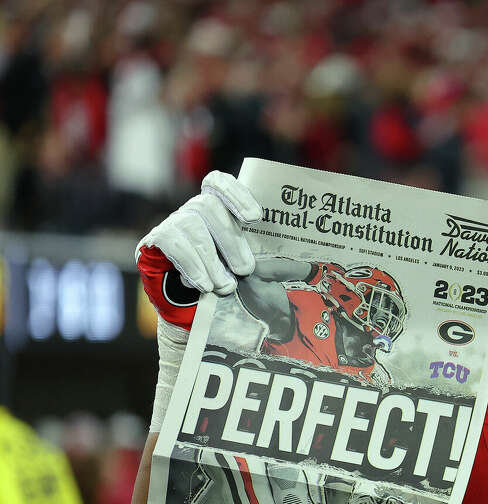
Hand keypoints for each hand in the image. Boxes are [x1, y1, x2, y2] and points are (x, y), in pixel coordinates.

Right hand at [136, 171, 262, 328]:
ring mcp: (173, 223)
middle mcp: (193, 210)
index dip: (235, 193)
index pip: (218, 183)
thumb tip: (304, 268)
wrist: (188, 307)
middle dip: (231, 239)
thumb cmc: (224, 280)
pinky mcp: (156, 240)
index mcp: (217, 210)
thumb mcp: (245, 267)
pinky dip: (192, 266)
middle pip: (209, 206)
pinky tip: (204, 284)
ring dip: (212, 260)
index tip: (254, 218)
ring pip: (192, 226)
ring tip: (226, 286)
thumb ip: (266, 260)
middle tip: (245, 270)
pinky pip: (174, 245)